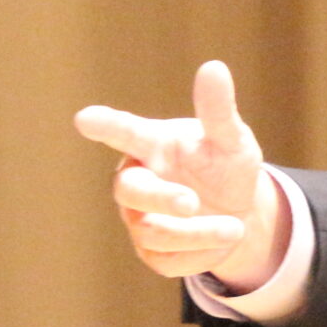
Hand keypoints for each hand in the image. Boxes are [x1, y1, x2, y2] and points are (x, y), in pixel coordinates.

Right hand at [73, 60, 289, 286]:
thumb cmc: (227, 166)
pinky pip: (167, 259)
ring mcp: (139, 218)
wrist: (240, 212)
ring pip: (152, 232)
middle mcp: (138, 179)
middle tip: (191, 202)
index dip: (107, 126)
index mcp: (153, 145)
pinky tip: (220, 240)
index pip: (126, 132)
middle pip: (129, 190)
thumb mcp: (232, 139)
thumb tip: (214, 67)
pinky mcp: (151, 253)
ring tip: (235, 227)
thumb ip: (218, 110)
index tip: (85, 118)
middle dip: (160, 198)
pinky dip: (201, 253)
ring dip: (198, 232)